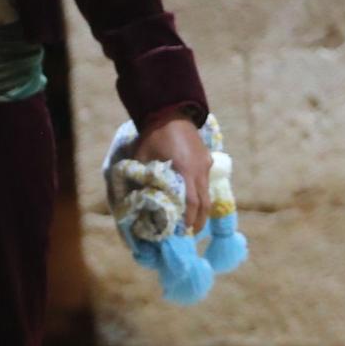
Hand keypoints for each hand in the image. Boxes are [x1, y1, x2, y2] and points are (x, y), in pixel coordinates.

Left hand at [134, 114, 213, 233]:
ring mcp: (205, 164)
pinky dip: (201, 194)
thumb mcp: (142, 158)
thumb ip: (142, 178)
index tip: (184, 230)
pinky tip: (194, 200)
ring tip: (194, 222)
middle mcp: (199, 170)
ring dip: (202, 208)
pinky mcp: (205, 159)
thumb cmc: (153, 136)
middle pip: (204, 202)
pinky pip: (205, 181)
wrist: (170, 112)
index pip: (191, 202)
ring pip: (207, 192)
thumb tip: (137, 198)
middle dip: (199, 219)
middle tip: (191, 232)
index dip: (189, 218)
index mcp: (185, 171)